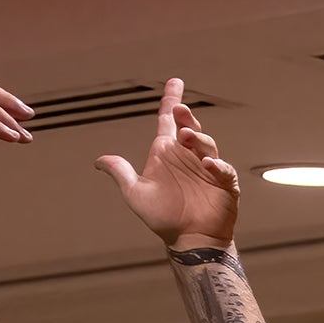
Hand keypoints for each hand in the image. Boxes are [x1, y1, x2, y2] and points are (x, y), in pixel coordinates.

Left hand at [96, 79, 239, 248]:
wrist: (188, 240)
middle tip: (179, 110)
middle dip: (186, 116)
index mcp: (167, 154)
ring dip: (198, 138)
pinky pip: (223, 170)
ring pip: (206, 144)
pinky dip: (217, 166)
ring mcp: (208, 170)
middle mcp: (188, 157)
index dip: (171, 100)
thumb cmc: (163, 217)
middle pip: (189, 127)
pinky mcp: (225, 184)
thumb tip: (98, 161)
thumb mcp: (135, 193)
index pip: (168, 121)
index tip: (175, 82)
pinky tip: (208, 165)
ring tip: (187, 137)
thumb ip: (120, 173)